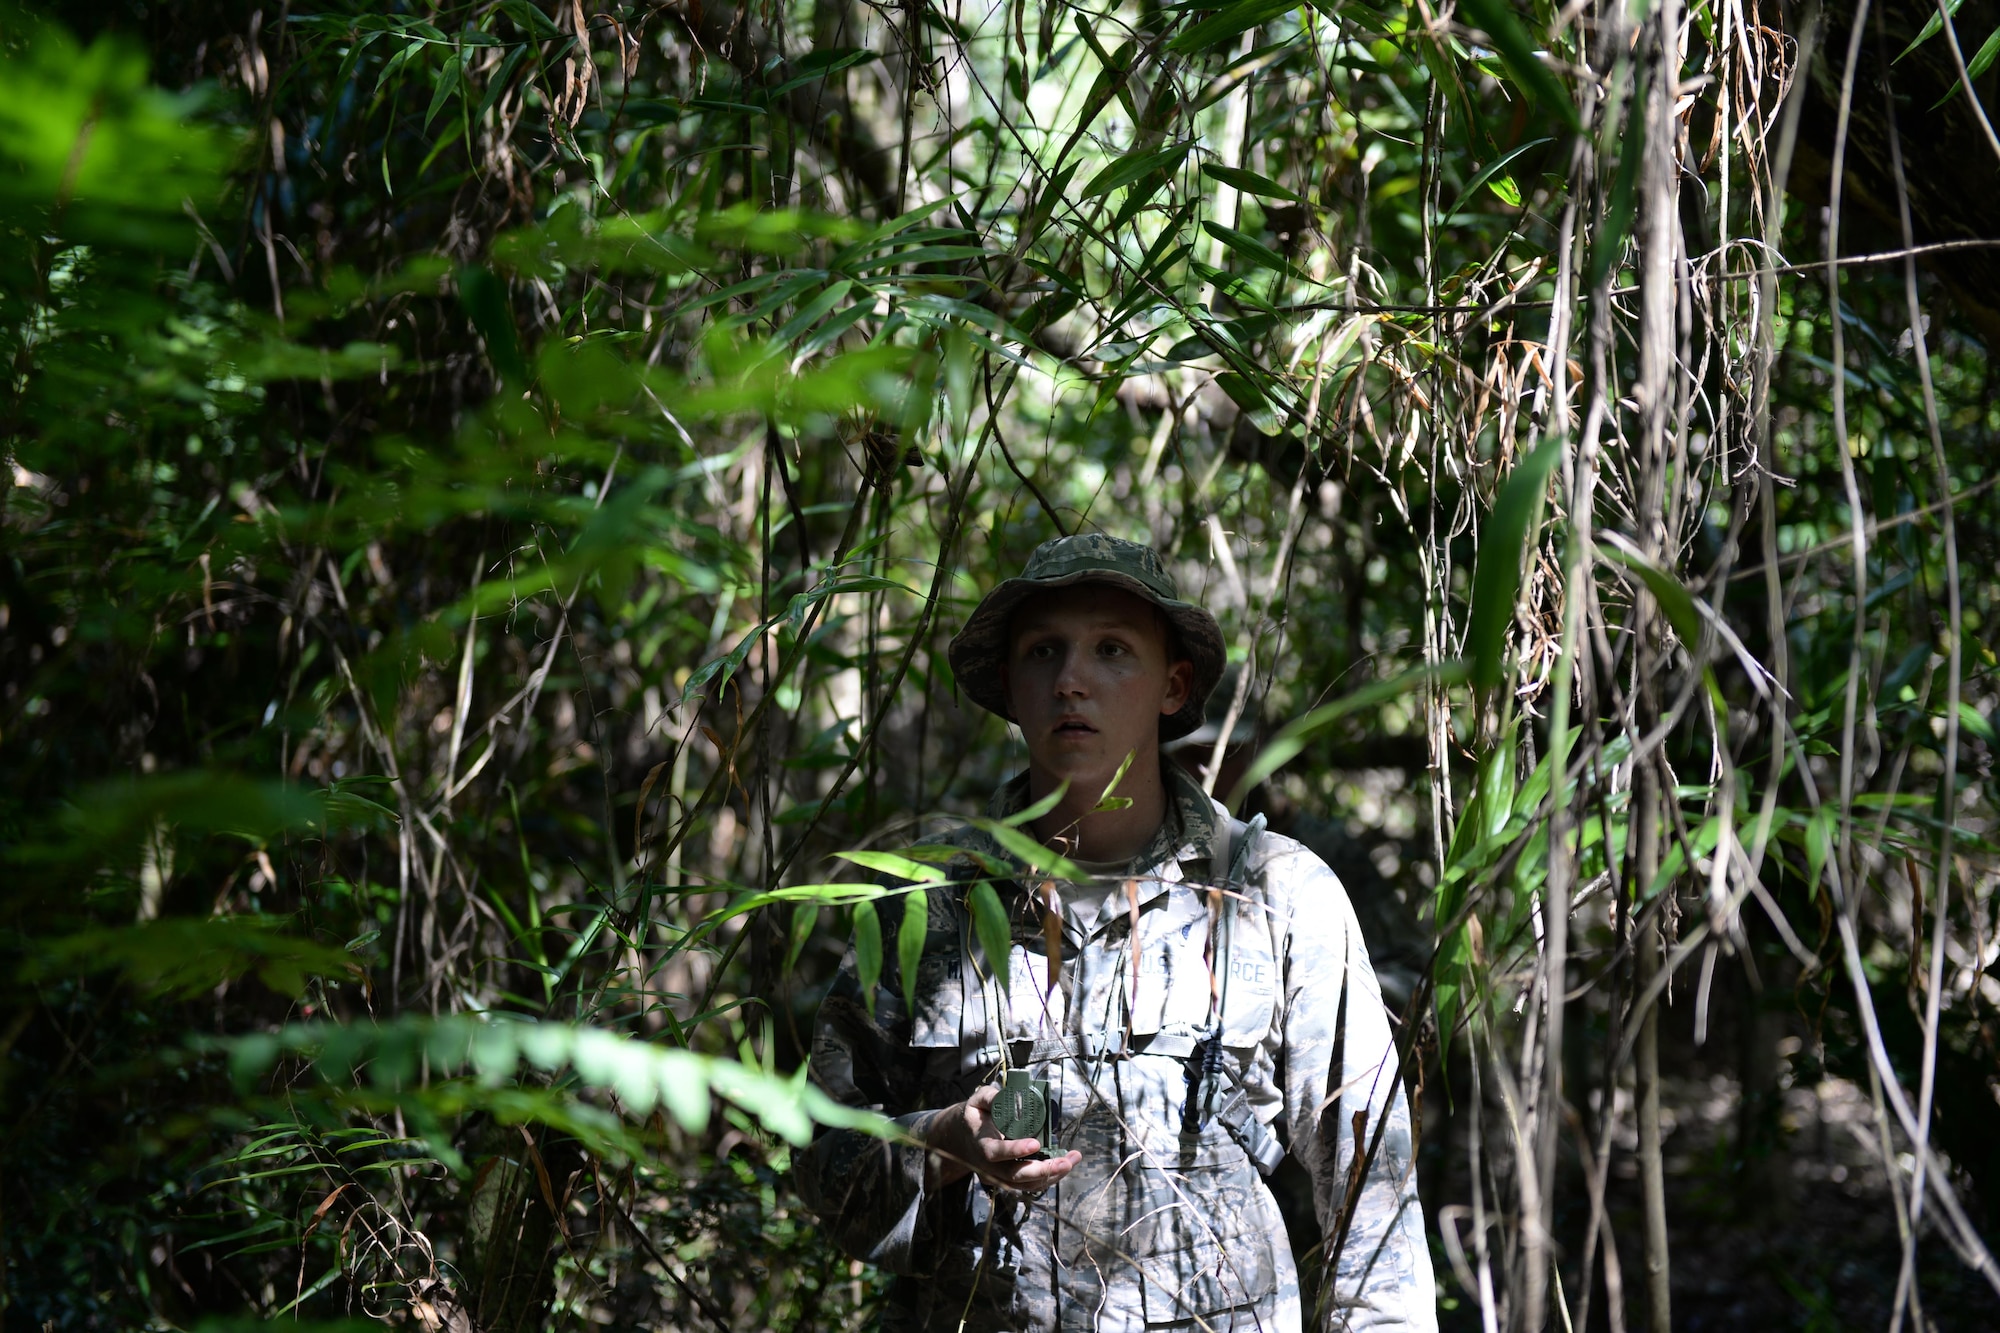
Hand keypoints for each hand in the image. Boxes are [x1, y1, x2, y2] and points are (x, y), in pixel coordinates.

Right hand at [922, 1084, 1081, 1192]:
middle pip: (1015, 1176)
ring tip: (1072, 1161)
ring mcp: (999, 1177)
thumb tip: (1012, 1095)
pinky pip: (1029, 1185)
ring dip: (1051, 1175)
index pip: (996, 1153)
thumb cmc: (974, 1117)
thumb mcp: (978, 1100)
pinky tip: (1064, 1165)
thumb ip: (992, 1097)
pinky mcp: (1008, 1181)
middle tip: (1066, 1161)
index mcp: (981, 1145)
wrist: (961, 1139)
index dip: (1015, 1150)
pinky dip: (1048, 1178)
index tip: (1036, 1144)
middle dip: (1043, 1170)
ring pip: (1025, 1184)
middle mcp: (989, 1167)